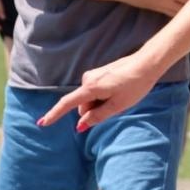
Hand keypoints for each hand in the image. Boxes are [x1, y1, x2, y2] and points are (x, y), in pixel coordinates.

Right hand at [41, 51, 160, 131]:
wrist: (147, 64)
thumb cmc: (135, 85)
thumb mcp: (118, 105)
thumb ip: (97, 116)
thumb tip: (81, 125)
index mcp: (90, 88)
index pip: (68, 104)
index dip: (55, 114)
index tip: (42, 123)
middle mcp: (87, 79)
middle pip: (83, 105)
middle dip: (95, 110)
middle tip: (117, 105)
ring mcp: (93, 75)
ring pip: (91, 99)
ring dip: (102, 103)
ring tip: (121, 96)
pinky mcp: (99, 73)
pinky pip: (96, 92)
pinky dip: (104, 96)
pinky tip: (120, 91)